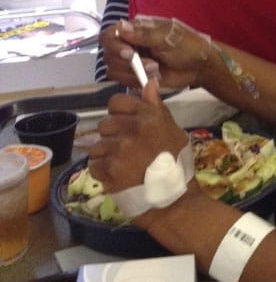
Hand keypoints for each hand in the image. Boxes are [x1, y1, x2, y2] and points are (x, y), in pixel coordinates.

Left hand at [90, 79, 186, 193]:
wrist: (172, 199)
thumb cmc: (176, 163)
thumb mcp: (173, 130)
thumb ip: (156, 107)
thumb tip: (149, 82)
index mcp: (149, 117)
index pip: (116, 102)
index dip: (120, 114)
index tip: (127, 126)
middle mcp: (133, 129)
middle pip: (105, 124)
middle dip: (113, 137)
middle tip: (129, 151)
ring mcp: (119, 149)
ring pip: (97, 145)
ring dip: (107, 156)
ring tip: (124, 166)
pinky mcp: (108, 169)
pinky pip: (94, 164)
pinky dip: (103, 171)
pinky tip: (118, 176)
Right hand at [100, 16, 211, 89]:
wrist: (199, 66)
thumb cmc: (187, 46)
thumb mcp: (167, 37)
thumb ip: (144, 34)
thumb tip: (122, 27)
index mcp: (135, 29)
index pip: (110, 35)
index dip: (114, 46)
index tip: (129, 54)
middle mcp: (129, 44)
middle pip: (109, 55)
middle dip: (129, 63)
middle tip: (152, 64)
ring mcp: (131, 61)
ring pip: (113, 70)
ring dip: (134, 73)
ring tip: (157, 70)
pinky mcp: (135, 76)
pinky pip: (122, 81)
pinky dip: (136, 81)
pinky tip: (154, 77)